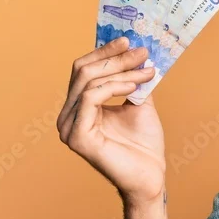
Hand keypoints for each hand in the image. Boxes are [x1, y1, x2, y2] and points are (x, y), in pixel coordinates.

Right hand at [57, 37, 165, 203]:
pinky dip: (115, 87)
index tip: (130, 40)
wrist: (150, 177)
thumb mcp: (140, 104)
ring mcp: (69, 127)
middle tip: (142, 51)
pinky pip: (91, 98)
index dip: (105, 52)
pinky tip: (135, 86)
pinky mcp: (77, 137)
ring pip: (89, 82)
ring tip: (147, 70)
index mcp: (78, 107)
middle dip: (115, 58)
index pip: (84, 69)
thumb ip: (133, 81)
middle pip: (84, 71)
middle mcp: (68, 116)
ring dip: (121, 72)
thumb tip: (139, 52)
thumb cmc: (144, 146)